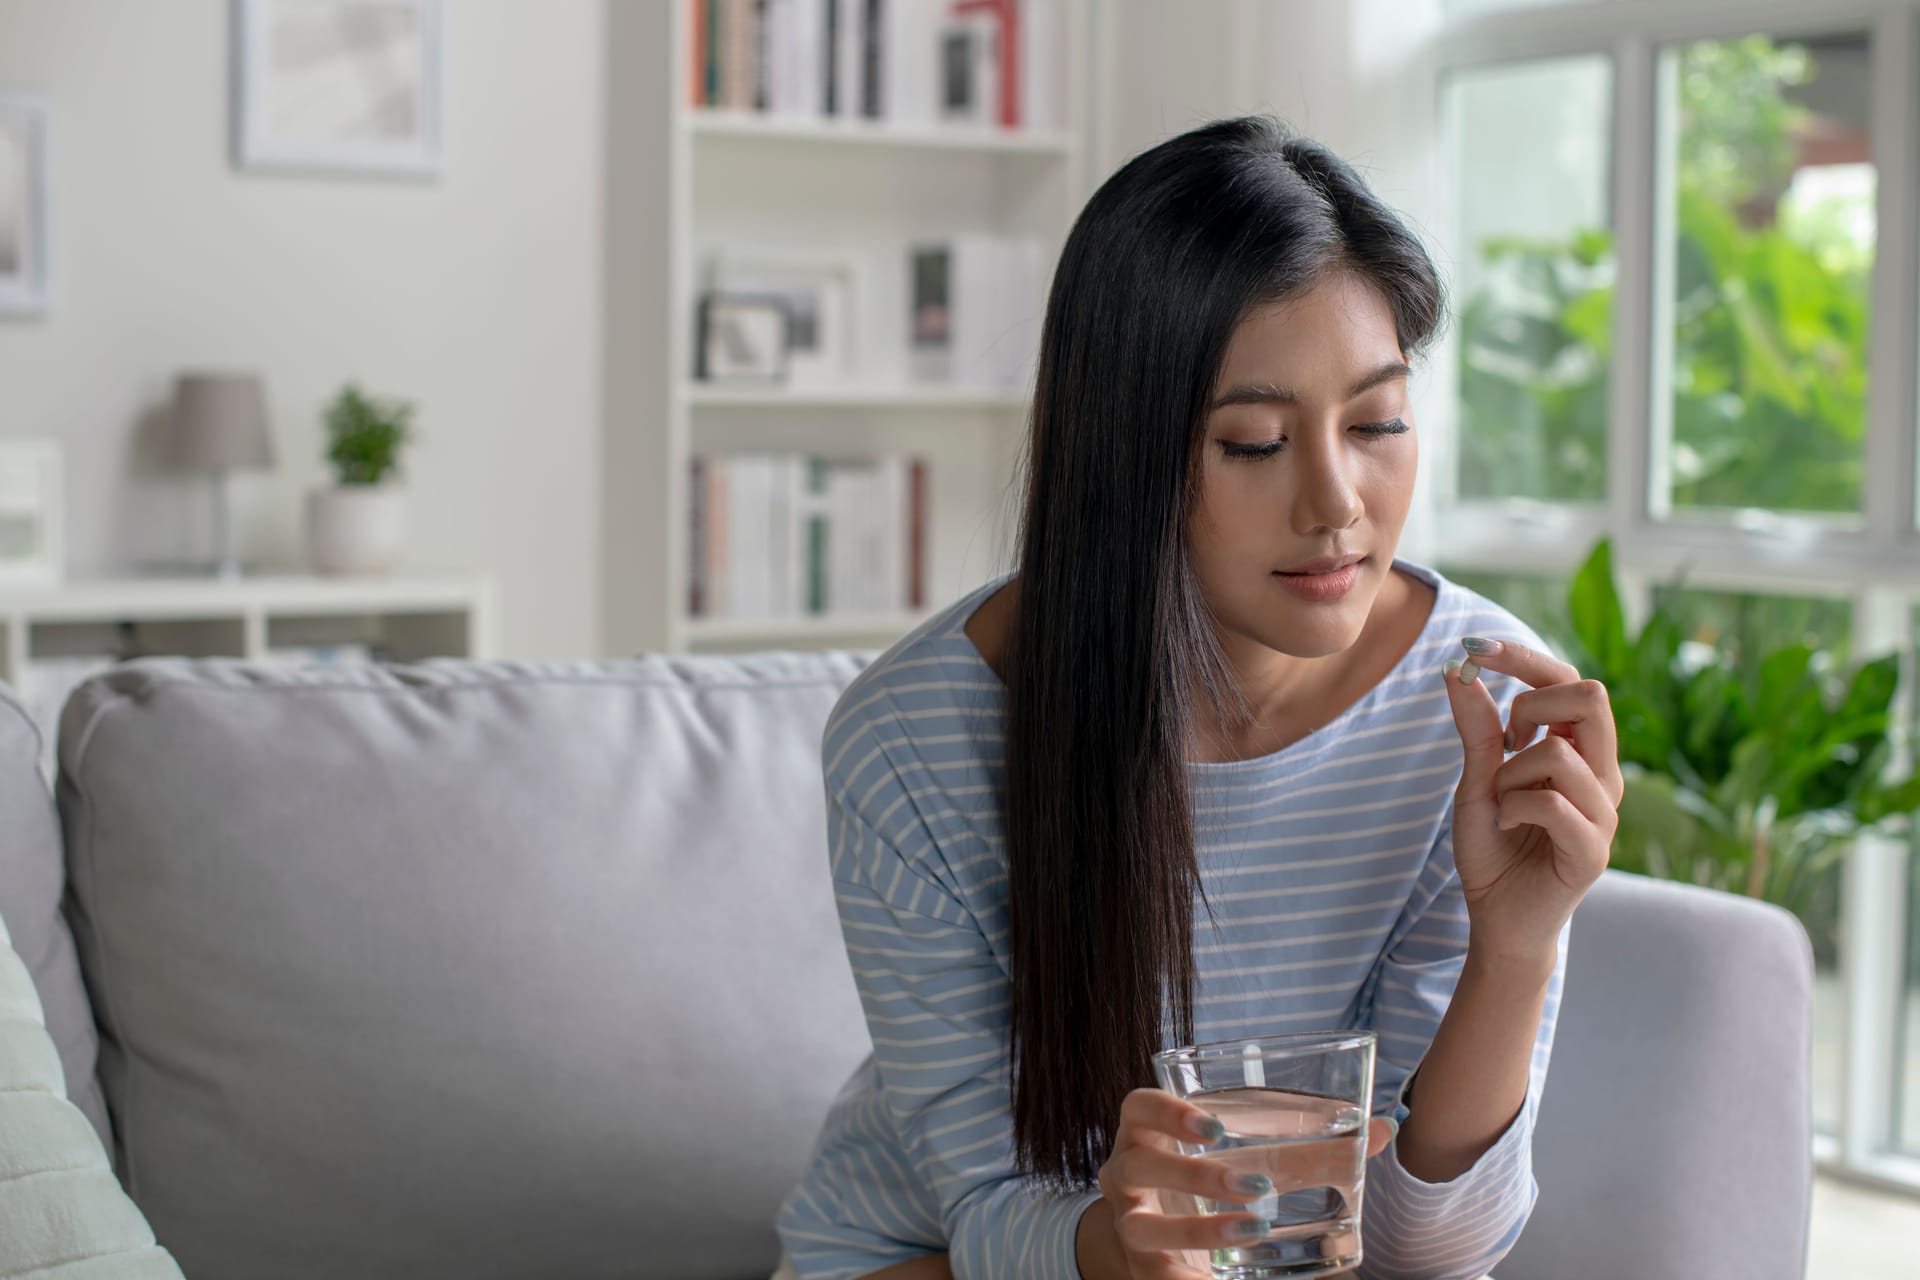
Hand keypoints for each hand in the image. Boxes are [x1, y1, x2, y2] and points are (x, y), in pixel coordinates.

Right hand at [1089, 1088, 1393, 1278]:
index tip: (1217, 1127)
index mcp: (1147, 1135)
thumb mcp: (1250, 1161)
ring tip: (1254, 1229)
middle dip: (1193, 1174)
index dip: (1168, 1112)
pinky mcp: (1145, 1269)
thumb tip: (1385, 1130)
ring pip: (1142, 1227)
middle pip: (1136, 1165)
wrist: (1157, 1242)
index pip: (1138, 1107)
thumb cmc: (1211, 1185)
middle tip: (1257, 1184)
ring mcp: (1131, 1226)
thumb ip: (1311, 1148)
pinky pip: (1158, 1276)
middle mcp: (1127, 1176)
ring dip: (1198, 1230)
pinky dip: (1187, 1279)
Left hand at [1440, 637, 1622, 958]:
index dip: (1525, 658)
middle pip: (1592, 696)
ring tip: (1502, 802)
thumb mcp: (1476, 778)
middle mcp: (1602, 775)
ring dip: (1510, 772)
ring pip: (1559, 752)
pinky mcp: (1593, 850)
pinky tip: (1507, 824)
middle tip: (1505, 741)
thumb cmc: (1494, 845)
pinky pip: (1553, 803)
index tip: (1474, 649)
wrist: (1498, 918)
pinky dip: (1514, 807)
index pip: (1571, 681)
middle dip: (1531, 702)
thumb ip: (1477, 728)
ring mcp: (1604, 813)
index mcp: (1580, 751)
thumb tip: (1456, 669)